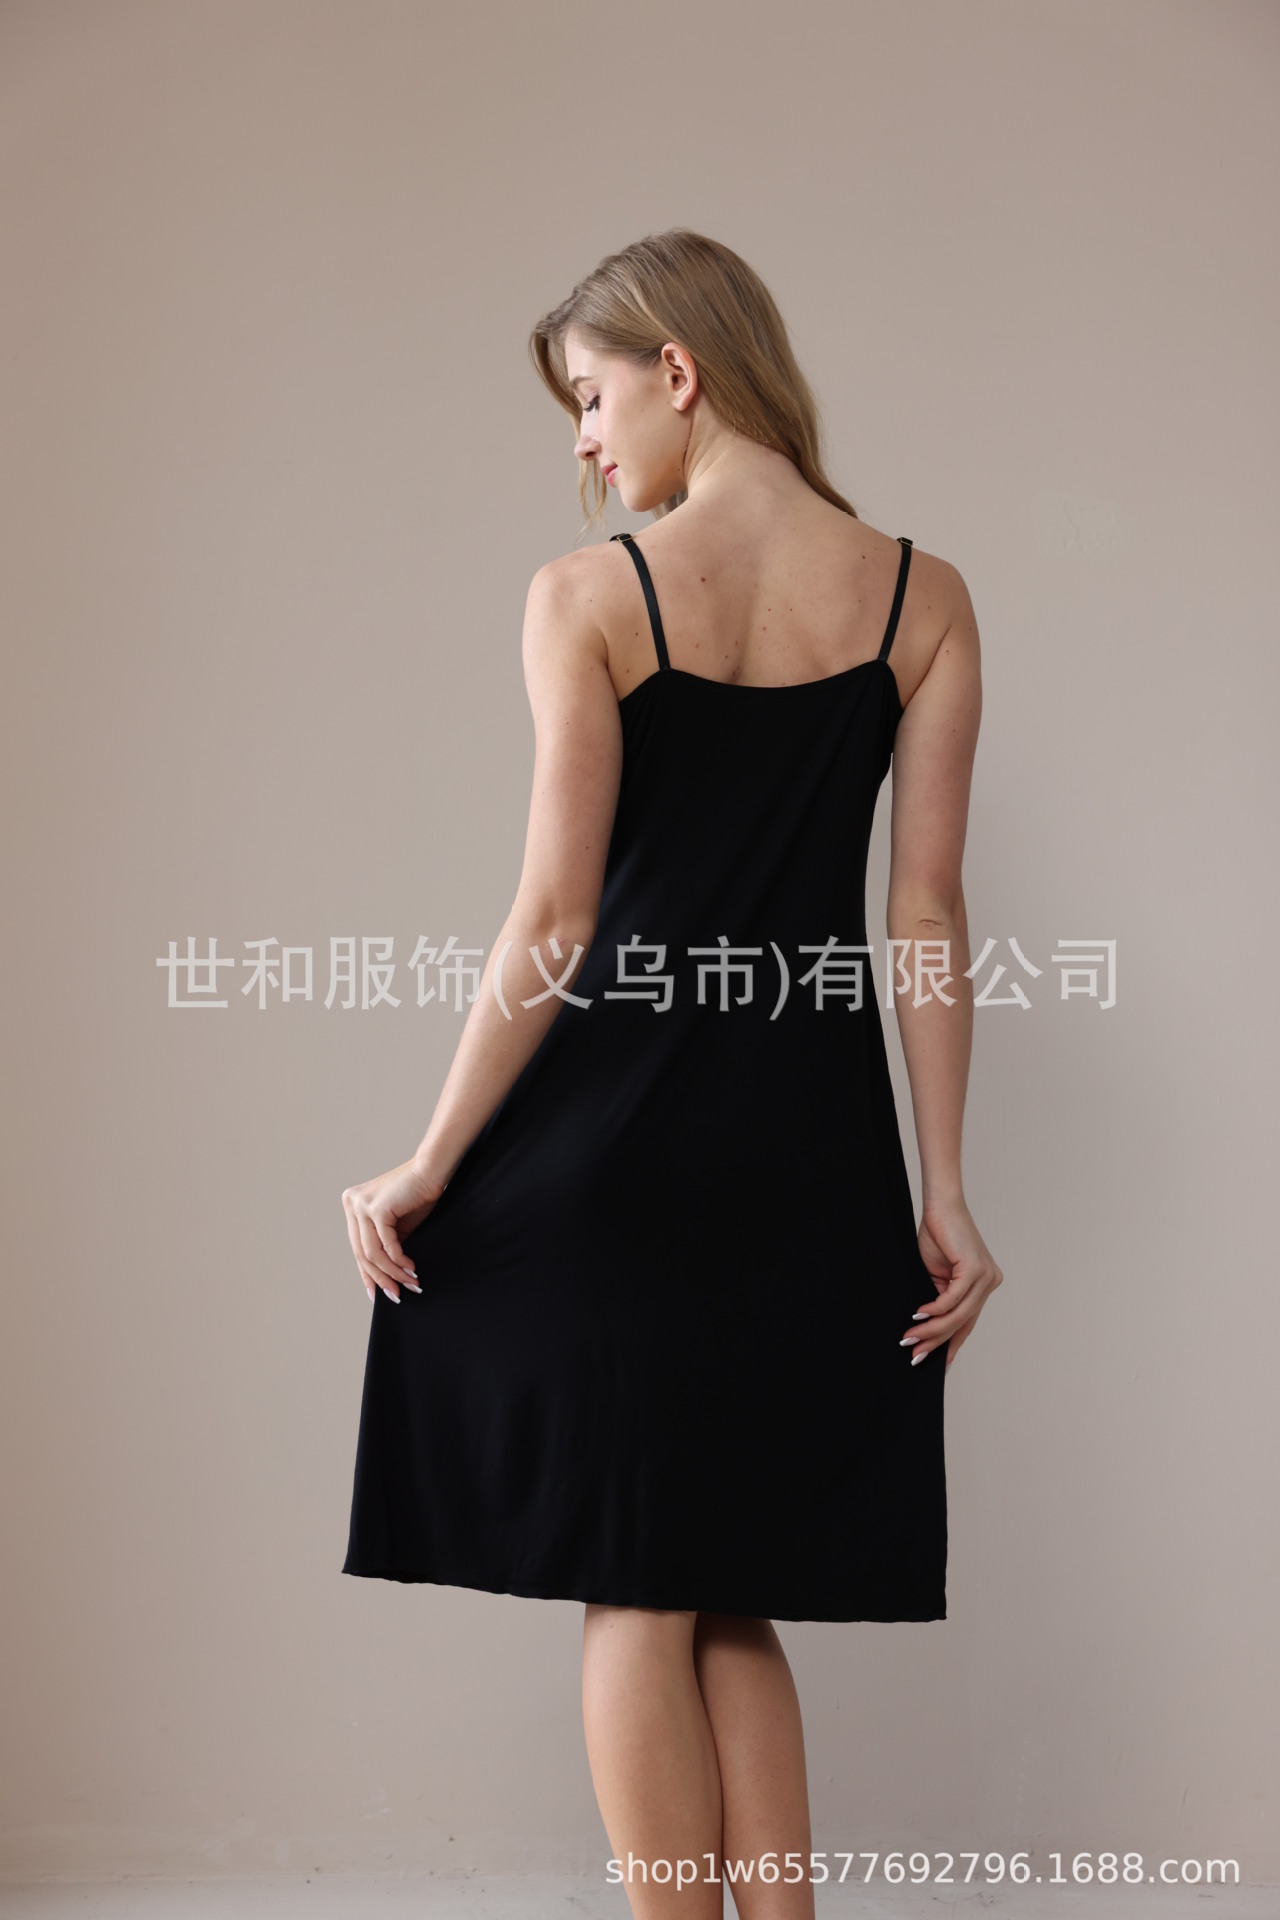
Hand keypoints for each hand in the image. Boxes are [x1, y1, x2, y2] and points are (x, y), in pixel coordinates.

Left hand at [341, 1156, 445, 1304]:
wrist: (433, 1170)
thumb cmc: (419, 1195)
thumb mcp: (397, 1225)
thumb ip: (385, 1244)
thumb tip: (384, 1277)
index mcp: (353, 1205)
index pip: (357, 1247)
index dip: (367, 1274)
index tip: (377, 1294)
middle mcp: (352, 1203)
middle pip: (361, 1253)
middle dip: (381, 1278)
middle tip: (396, 1295)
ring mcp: (361, 1205)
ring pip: (372, 1253)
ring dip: (393, 1273)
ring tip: (410, 1283)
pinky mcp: (376, 1208)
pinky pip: (386, 1245)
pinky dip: (399, 1261)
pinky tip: (411, 1269)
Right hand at [902, 1194, 1003, 1374]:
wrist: (940, 1205)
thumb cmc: (937, 1235)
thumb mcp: (937, 1275)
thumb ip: (939, 1298)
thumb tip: (928, 1326)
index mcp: (983, 1285)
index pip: (968, 1323)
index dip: (952, 1345)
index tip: (938, 1366)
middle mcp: (990, 1283)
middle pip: (963, 1323)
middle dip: (937, 1343)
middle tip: (915, 1356)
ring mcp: (986, 1277)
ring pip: (958, 1315)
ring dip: (931, 1330)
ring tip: (909, 1339)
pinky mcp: (975, 1269)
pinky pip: (953, 1299)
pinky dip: (935, 1310)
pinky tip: (918, 1316)